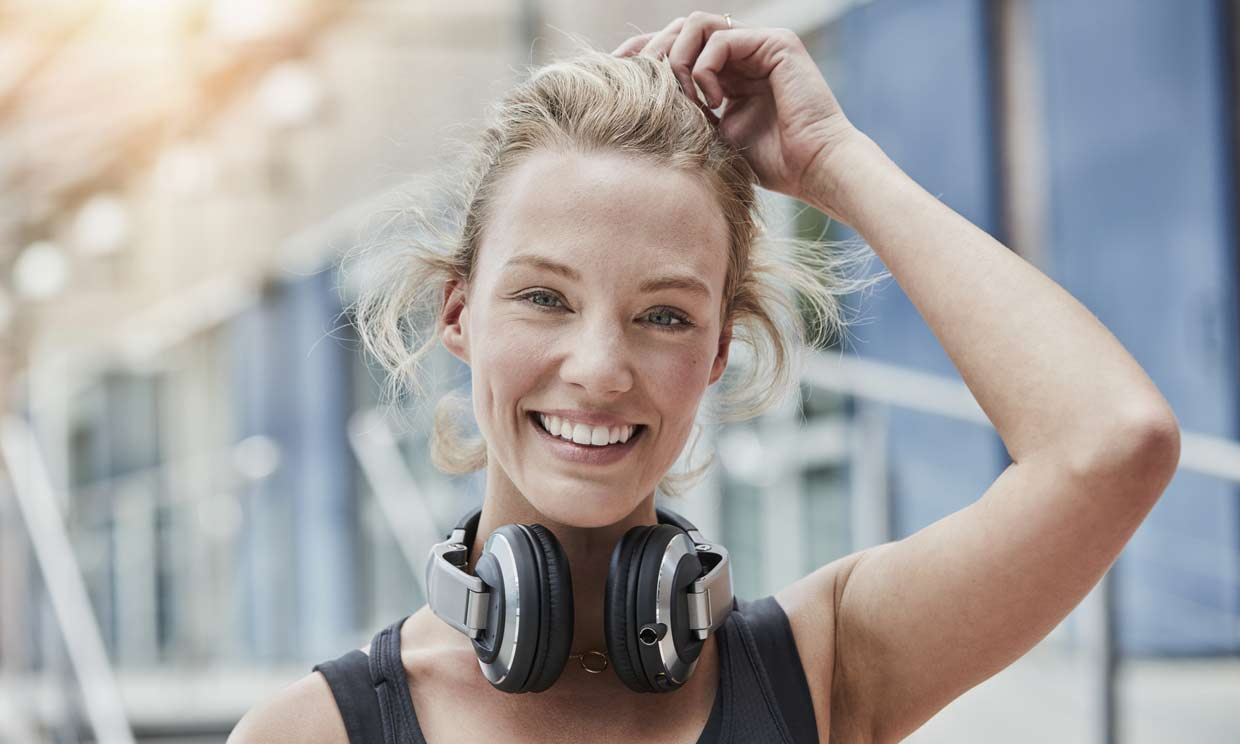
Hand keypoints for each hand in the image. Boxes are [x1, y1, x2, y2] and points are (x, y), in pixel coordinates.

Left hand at [612, 12, 861, 205]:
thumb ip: (686, 112)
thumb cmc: (772, 164)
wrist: (814, 169)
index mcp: (727, 71)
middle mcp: (743, 52)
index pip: (676, 47)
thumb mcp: (713, 136)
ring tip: (683, 98)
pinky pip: (720, 39)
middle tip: (640, 83)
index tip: (614, 74)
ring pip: (696, 25)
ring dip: (678, 59)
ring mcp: (759, 44)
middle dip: (652, 52)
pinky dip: (704, 69)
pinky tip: (711, 102)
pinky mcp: (775, 43)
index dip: (643, 55)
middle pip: (680, 29)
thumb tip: (640, 103)